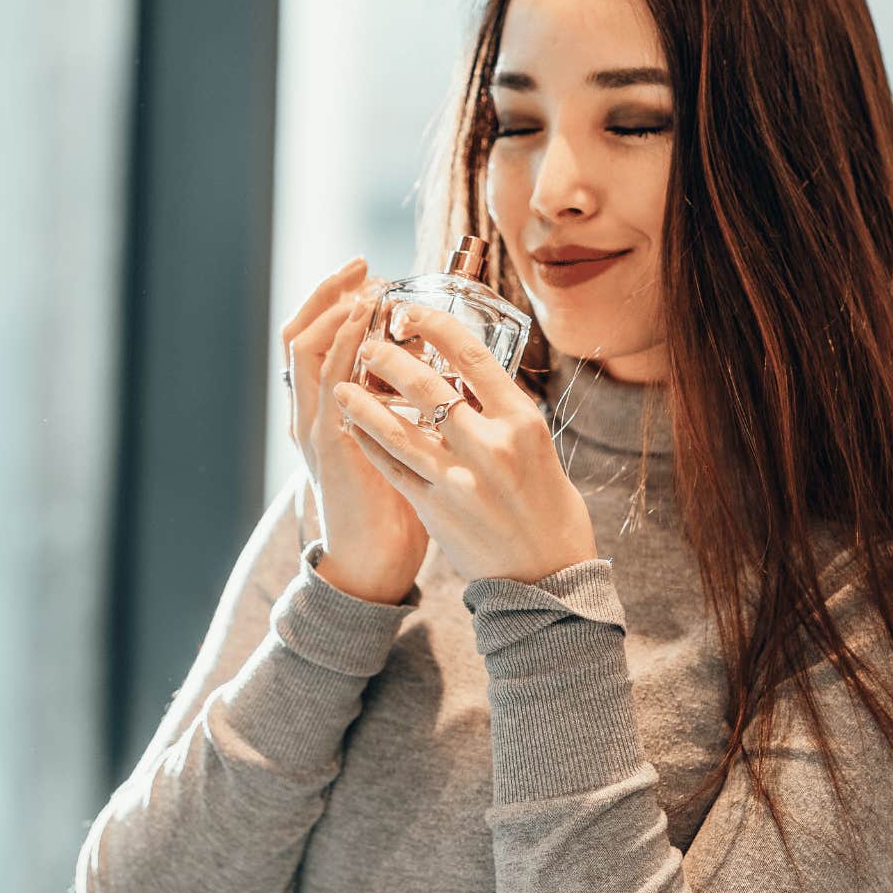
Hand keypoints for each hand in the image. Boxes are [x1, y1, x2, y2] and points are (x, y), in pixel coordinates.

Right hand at [282, 257, 428, 603]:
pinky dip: (342, 343)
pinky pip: (326, 381)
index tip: (368, 274)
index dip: (334, 301)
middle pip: (299, 333)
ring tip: (364, 284)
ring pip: (303, 348)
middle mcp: (310, 413)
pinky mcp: (326, 444)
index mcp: (325, 411)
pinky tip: (365, 322)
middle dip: (328, 292)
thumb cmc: (397, 507)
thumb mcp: (400, 442)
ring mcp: (313, 427)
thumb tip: (448, 371)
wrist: (377, 562)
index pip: (314, 339)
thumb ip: (407, 407)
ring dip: (333, 309)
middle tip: (361, 266)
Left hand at [332, 306, 598, 585]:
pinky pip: (391, 467)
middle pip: (427, 386)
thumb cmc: (551, 511)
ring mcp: (459, 480)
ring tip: (341, 384)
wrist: (549, 581)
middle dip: (389, 358)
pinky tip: (352, 427)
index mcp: (522, 423)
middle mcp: (490, 446)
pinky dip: (369, 443)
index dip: (435, 327)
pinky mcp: (435, 509)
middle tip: (369, 343)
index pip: (472, 357)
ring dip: (363, 402)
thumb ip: (503, 417)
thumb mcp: (539, 451)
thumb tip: (467, 382)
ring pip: (396, 429)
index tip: (410, 312)